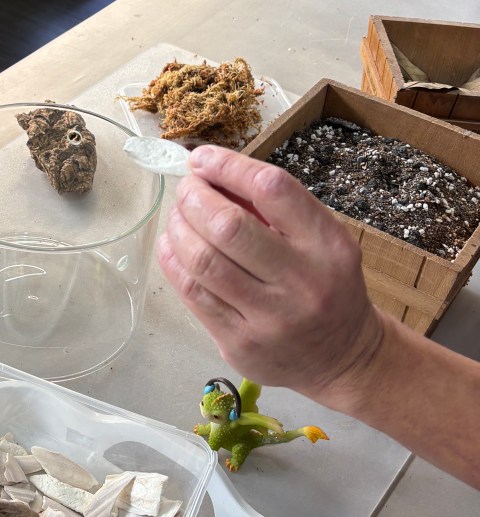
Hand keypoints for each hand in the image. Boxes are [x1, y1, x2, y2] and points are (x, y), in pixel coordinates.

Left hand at [156, 145, 384, 407]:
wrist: (344, 358)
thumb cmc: (327, 285)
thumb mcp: (323, 241)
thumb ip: (275, 209)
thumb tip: (210, 173)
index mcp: (328, 245)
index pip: (272, 189)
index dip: (229, 167)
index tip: (203, 159)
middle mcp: (302, 281)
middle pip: (229, 226)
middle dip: (194, 198)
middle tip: (186, 189)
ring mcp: (269, 317)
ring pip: (203, 261)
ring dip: (178, 228)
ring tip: (177, 216)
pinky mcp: (240, 343)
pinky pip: (193, 294)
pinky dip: (173, 262)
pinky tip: (172, 247)